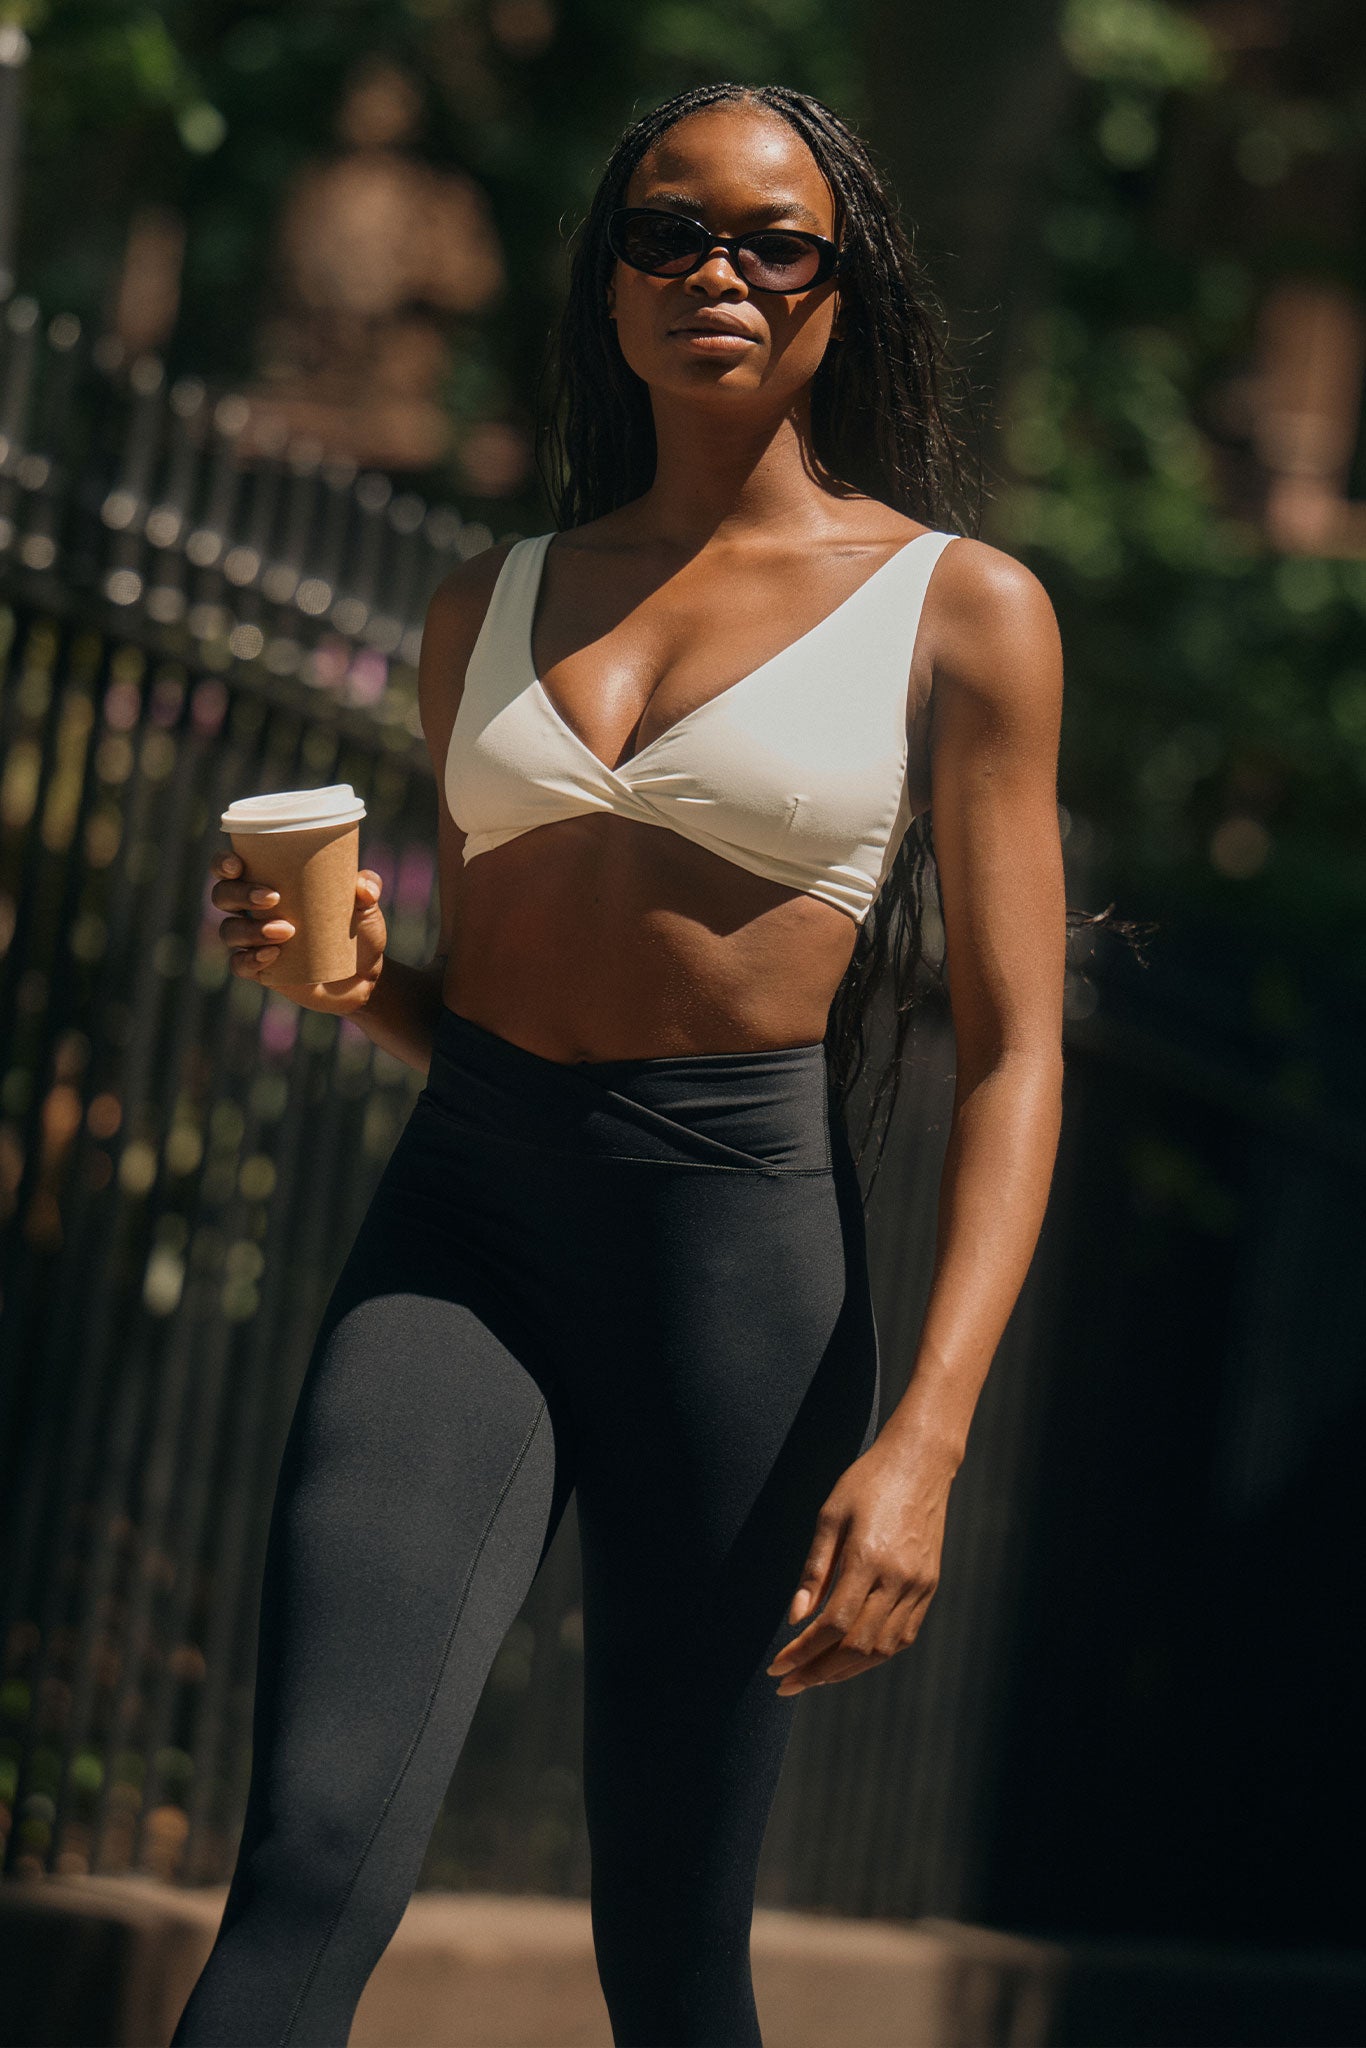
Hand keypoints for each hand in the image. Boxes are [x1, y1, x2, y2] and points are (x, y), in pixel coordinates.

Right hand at [209, 849, 387, 1015]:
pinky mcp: (261, 971)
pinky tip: (272, 955)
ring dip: (250, 929)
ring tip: (286, 931)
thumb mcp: (367, 906)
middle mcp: (254, 910)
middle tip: (273, 898)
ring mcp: (254, 942)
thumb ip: (369, 888)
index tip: (237, 864)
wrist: (366, 976)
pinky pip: (240, 965)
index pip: (231, 868)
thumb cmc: (359, 929)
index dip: (223, 863)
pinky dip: (250, 960)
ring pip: (230, 931)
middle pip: (222, 895)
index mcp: (269, 883)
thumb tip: (363, 887)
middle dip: (239, 893)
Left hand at [766, 1427, 955, 1695]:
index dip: (802, 1653)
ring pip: (881, 1649)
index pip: (832, 1625)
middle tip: (788, 1683)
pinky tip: (850, 1659)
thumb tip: (795, 1620)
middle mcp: (897, 1579)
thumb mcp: (829, 1517)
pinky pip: (902, 1637)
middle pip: (856, 1646)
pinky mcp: (929, 1587)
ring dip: (845, 1671)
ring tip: (814, 1677)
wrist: (920, 1463)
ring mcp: (918, 1586)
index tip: (776, 1666)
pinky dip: (874, 1656)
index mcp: (867, 1558)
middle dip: (817, 1672)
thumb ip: (813, 1571)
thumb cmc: (867, 1483)